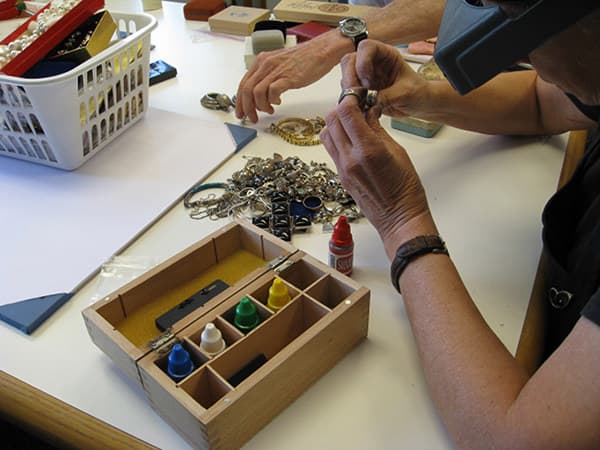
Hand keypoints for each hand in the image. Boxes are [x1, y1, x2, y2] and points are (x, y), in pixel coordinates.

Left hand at [235, 33, 346, 122]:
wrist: (320, 51)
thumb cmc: (303, 59)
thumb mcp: (279, 65)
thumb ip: (268, 77)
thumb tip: (260, 94)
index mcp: (261, 61)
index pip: (243, 84)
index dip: (240, 101)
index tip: (241, 112)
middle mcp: (265, 64)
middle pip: (246, 90)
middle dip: (247, 108)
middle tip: (252, 118)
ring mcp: (276, 71)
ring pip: (256, 93)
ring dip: (260, 106)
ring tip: (268, 110)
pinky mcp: (287, 77)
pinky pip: (272, 92)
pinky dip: (272, 100)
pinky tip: (278, 102)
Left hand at [320, 95, 434, 259]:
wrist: (399, 218)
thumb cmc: (406, 188)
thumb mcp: (397, 151)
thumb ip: (377, 130)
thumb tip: (367, 111)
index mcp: (367, 150)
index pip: (346, 113)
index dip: (350, 99)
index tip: (359, 96)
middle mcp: (350, 159)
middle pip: (331, 121)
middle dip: (341, 108)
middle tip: (356, 107)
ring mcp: (342, 169)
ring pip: (326, 134)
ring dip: (336, 123)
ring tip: (353, 123)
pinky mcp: (340, 177)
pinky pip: (331, 150)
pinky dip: (338, 138)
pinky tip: (353, 139)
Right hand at [340, 40, 430, 118]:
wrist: (419, 104)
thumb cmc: (418, 92)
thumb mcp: (406, 93)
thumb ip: (387, 96)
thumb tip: (369, 102)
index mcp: (386, 54)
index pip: (366, 47)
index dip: (362, 62)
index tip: (368, 82)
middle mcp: (373, 62)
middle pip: (349, 61)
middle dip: (351, 79)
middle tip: (359, 96)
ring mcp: (365, 76)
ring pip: (346, 77)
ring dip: (350, 91)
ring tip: (363, 104)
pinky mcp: (361, 90)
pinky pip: (348, 92)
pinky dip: (351, 101)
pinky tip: (362, 108)